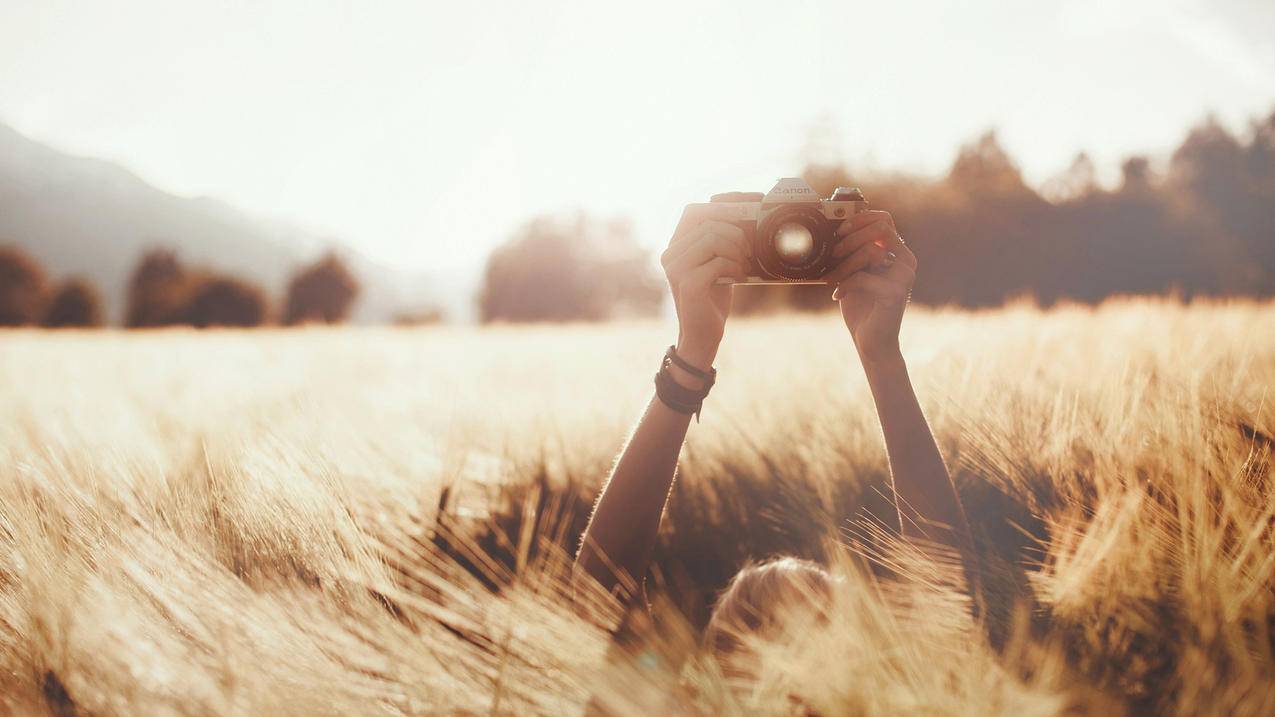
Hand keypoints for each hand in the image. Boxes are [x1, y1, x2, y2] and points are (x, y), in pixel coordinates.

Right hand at [661, 205, 748, 370]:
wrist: (703, 336)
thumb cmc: (713, 298)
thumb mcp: (718, 263)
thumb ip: (722, 240)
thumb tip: (748, 212)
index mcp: (675, 246)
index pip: (695, 211)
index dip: (723, 203)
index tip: (752, 202)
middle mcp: (670, 254)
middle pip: (708, 223)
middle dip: (736, 232)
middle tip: (748, 250)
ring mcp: (676, 269)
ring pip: (713, 238)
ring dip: (737, 250)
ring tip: (743, 265)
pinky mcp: (688, 284)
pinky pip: (718, 262)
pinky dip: (735, 268)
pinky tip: (739, 279)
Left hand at [823, 210, 916, 363]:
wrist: (872, 342)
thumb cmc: (861, 307)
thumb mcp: (854, 273)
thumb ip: (853, 252)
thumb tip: (835, 229)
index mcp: (897, 253)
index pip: (884, 219)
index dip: (861, 218)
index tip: (840, 230)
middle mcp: (906, 261)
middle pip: (881, 228)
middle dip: (851, 237)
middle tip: (834, 252)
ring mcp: (903, 276)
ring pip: (871, 251)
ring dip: (844, 264)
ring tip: (831, 278)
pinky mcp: (895, 293)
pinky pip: (863, 277)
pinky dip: (845, 285)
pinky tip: (837, 296)